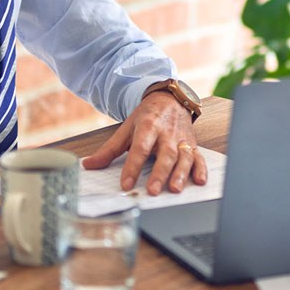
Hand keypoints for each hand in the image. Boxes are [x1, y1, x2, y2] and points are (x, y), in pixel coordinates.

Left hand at [82, 91, 206, 195]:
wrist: (170, 99)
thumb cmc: (148, 116)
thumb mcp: (127, 128)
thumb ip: (109, 149)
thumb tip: (88, 165)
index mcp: (148, 126)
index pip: (140, 148)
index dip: (133, 167)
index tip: (126, 184)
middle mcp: (167, 133)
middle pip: (165, 154)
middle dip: (160, 173)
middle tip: (152, 190)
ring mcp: (182, 139)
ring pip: (184, 157)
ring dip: (181, 173)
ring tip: (174, 189)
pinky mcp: (192, 145)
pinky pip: (199, 157)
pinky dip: (201, 169)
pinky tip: (200, 181)